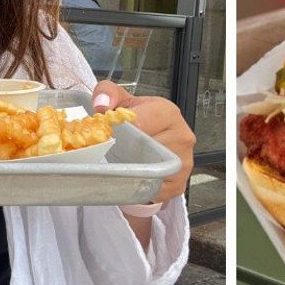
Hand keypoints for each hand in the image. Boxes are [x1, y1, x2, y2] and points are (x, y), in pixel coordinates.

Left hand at [92, 81, 194, 204]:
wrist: (154, 136)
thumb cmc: (140, 119)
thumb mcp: (121, 100)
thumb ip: (106, 93)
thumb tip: (101, 106)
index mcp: (168, 113)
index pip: (141, 124)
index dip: (121, 131)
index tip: (109, 134)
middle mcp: (181, 136)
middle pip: (145, 151)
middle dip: (125, 152)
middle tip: (112, 150)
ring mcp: (183, 163)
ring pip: (149, 173)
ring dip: (132, 172)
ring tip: (122, 163)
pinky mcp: (178, 184)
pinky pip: (154, 191)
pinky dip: (139, 187)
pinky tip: (133, 176)